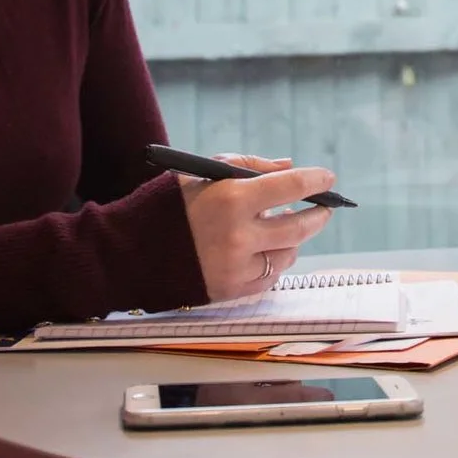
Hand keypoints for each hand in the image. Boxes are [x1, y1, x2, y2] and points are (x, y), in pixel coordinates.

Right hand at [178, 153, 335, 301]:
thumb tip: (290, 167)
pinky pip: (269, 277)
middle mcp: (237, 236)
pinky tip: (262, 251)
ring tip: (282, 229)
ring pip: (287, 255)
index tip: (327, 178)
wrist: (130, 253)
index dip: (315, 181)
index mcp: (229, 199)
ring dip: (291, 241)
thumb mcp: (203, 173)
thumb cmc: (168, 207)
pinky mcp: (232, 291)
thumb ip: (249, 166)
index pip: (290, 187)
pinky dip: (271, 262)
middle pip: (299, 228)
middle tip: (323, 208)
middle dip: (317, 215)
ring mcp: (236, 268)